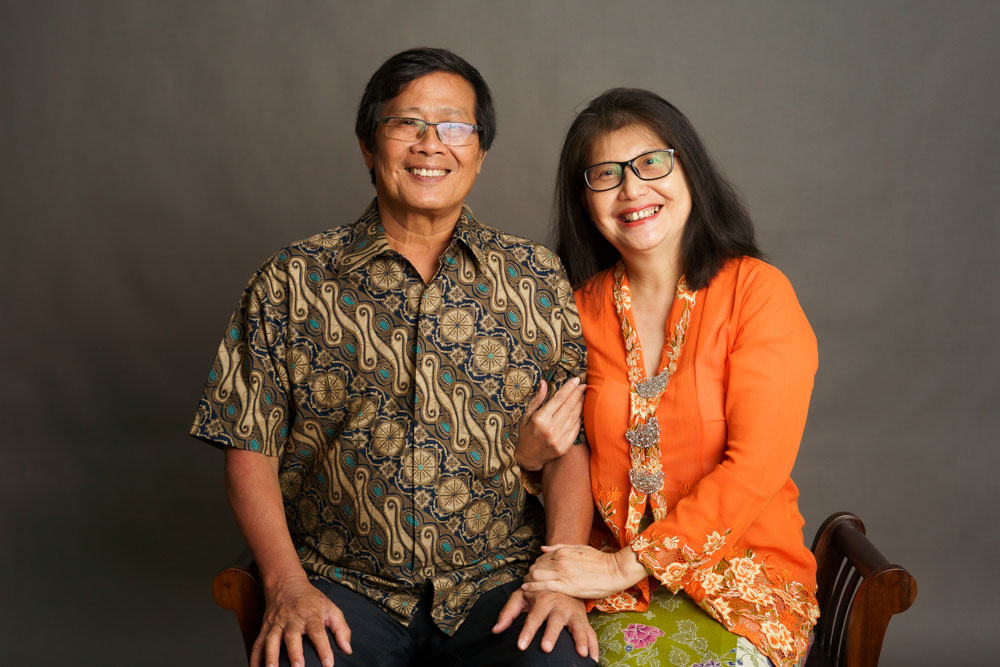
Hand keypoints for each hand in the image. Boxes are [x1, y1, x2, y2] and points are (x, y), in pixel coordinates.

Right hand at [252, 574, 351, 666]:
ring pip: (271, 640)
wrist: (287, 584)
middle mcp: (292, 620)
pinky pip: (257, 643)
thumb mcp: (331, 608)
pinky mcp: (265, 627)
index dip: (324, 649)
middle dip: (294, 653)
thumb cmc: (311, 600)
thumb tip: (347, 649)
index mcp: (311, 615)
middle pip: (292, 636)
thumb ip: (341, 629)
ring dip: (270, 657)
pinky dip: (254, 657)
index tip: (328, 664)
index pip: (318, 632)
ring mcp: (276, 624)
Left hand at [492, 588, 598, 659]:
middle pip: (555, 621)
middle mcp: (559, 606)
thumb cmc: (539, 592)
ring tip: (581, 654)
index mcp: (543, 600)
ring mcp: (573, 613)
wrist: (562, 580)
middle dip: (552, 634)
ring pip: (577, 626)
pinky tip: (593, 658)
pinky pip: (591, 632)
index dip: (527, 632)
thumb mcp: (521, 596)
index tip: (521, 646)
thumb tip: (496, 630)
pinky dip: (594, 645)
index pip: (533, 617)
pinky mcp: (583, 619)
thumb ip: (508, 612)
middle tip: (546, 648)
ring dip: (580, 640)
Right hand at [515, 377, 585, 470]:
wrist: (529, 457)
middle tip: (583, 385)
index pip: (558, 399)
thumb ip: (538, 399)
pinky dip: (578, 418)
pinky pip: (575, 429)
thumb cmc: (527, 433)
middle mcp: (550, 429)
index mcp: (540, 419)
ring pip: (574, 417)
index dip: (569, 388)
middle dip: (577, 394)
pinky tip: (580, 411)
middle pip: (568, 406)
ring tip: (583, 395)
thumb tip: (543, 383)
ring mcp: (559, 439)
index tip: (576, 380)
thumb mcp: (528, 415)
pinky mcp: (564, 447)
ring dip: (580, 404)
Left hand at [520, 544, 647, 599]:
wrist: (615, 571)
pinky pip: (544, 586)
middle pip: (536, 566)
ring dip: (528, 580)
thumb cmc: (600, 561)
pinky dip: (533, 587)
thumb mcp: (579, 548)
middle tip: (527, 579)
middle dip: (530, 573)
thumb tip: (542, 548)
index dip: (536, 565)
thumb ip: (559, 548)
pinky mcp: (567, 586)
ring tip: (525, 585)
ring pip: (537, 575)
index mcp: (563, 551)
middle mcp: (560, 561)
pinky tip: (526, 589)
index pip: (541, 558)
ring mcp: (563, 573)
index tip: (533, 571)